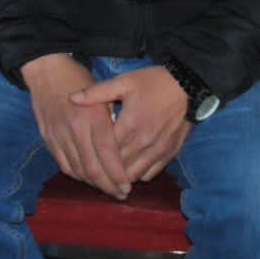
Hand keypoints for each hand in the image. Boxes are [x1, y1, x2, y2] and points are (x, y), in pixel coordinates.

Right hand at [21, 53, 130, 198]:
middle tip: (120, 194)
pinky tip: (88, 178)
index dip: (117, 174)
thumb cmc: (80, 80)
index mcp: (93, 117)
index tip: (127, 186)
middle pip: (92, 168)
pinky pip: (64, 165)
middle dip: (108, 185)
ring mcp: (59, 136)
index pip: (107, 153)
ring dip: (94, 184)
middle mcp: (75, 129)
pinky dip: (77, 176)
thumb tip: (126, 150)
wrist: (48, 72)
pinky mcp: (49, 140)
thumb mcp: (103, 93)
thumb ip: (113, 121)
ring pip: (78, 170)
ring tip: (107, 189)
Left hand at [72, 65, 191, 180]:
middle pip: (118, 167)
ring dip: (120, 176)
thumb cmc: (154, 82)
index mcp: (130, 124)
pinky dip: (137, 174)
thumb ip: (97, 93)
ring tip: (107, 174)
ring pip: (133, 176)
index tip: (81, 157)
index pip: (105, 150)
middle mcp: (144, 142)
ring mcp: (158, 150)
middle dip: (103, 171)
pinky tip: (128, 168)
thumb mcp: (124, 82)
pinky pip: (150, 174)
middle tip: (90, 171)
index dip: (92, 156)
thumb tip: (71, 99)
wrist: (188, 86)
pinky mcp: (169, 154)